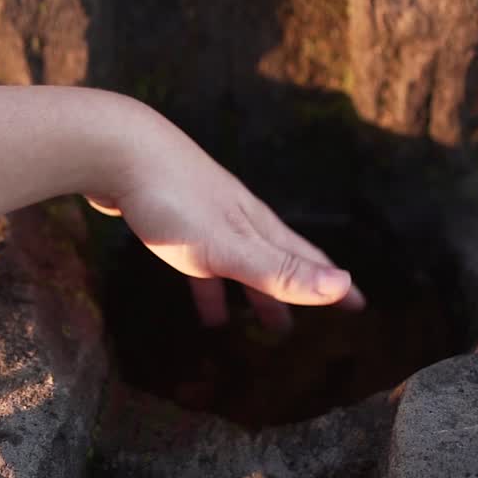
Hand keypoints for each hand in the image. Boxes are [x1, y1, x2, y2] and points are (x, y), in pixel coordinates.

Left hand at [85, 103, 364, 331]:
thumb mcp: (229, 247)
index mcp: (258, 228)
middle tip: (306, 327)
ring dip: (250, 294)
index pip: (308, 261)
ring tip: (253, 325)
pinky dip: (206, 286)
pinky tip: (200, 300)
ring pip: (239, 263)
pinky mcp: (172, 218)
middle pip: (276, 262)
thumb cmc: (174, 201)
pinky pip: (200, 261)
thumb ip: (280, 270)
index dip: (335, 287)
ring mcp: (207, 217)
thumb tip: (342, 285)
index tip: (359, 307)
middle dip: (294, 293)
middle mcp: (240, 220)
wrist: (118, 150)